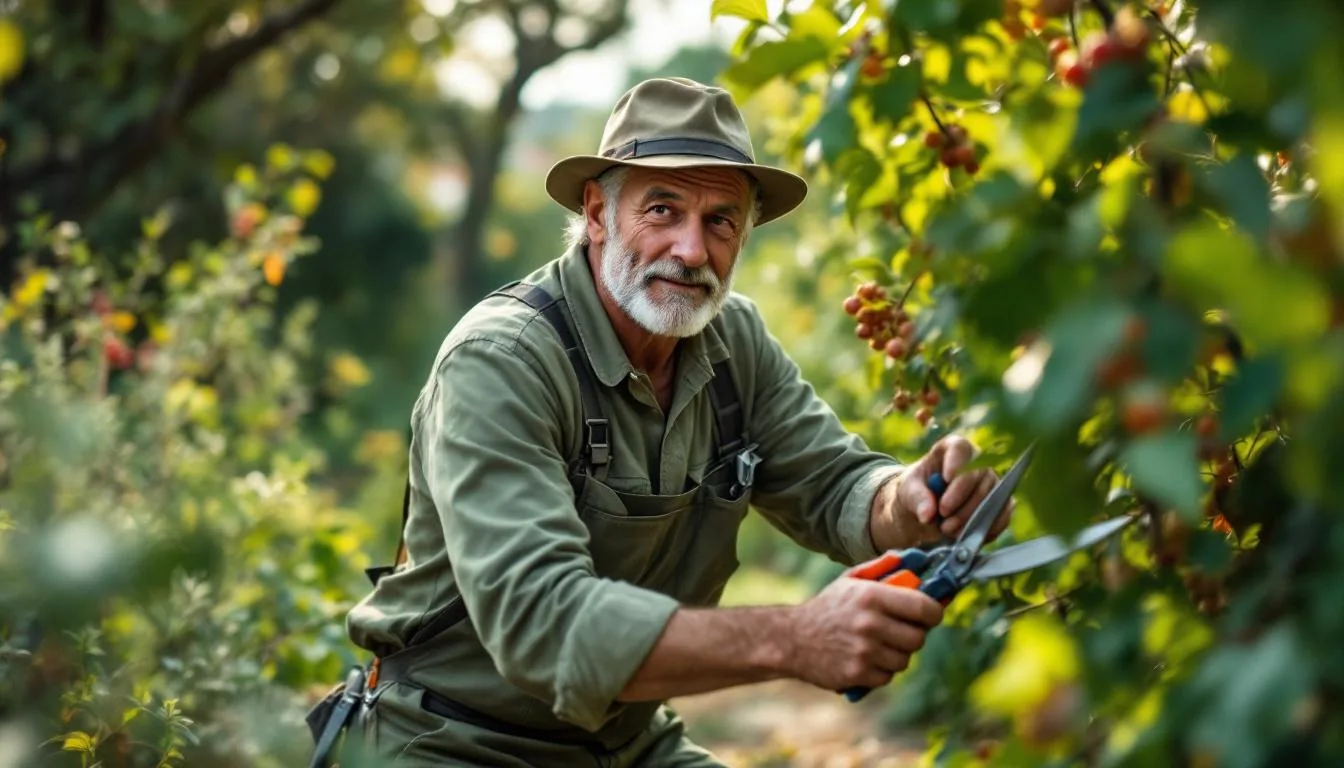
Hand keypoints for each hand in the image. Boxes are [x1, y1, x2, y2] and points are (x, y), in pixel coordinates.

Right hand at [782, 573, 943, 692]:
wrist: (792, 639)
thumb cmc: (828, 607)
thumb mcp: (851, 580)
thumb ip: (884, 567)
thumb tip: (916, 558)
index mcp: (871, 596)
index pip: (925, 608)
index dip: (934, 611)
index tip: (930, 613)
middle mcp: (869, 623)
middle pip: (918, 638)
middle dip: (914, 634)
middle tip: (901, 630)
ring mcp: (863, 651)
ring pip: (904, 660)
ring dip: (897, 654)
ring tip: (880, 644)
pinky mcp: (857, 674)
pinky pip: (887, 676)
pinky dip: (881, 670)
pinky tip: (866, 658)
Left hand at [883, 435, 1013, 546]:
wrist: (927, 510)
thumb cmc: (917, 491)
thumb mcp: (908, 490)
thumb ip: (917, 498)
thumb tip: (927, 514)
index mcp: (951, 449)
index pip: (960, 447)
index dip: (957, 461)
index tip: (947, 478)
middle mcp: (977, 462)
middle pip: (978, 475)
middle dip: (960, 499)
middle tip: (942, 516)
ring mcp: (991, 482)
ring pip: (991, 497)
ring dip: (970, 517)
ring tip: (947, 529)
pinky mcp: (1000, 504)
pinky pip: (1003, 515)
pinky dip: (986, 529)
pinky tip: (966, 535)